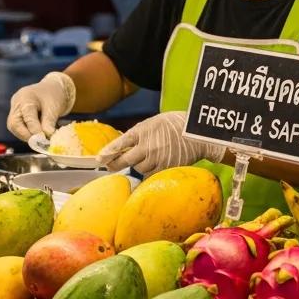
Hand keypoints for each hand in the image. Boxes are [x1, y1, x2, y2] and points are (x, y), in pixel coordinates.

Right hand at [7, 72, 76, 140]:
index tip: (43, 139)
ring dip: (26, 136)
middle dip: (26, 135)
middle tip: (39, 143)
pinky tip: (36, 136)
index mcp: (26, 97)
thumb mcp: (54, 107)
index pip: (27, 116)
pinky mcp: (15, 115)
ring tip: (39, 140)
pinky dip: (26, 134)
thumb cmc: (53, 95)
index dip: (35, 130)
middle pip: (14, 124)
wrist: (51, 88)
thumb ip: (49, 122)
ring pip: (14, 128)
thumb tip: (47, 137)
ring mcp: (14, 109)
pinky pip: (17, 128)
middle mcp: (16, 103)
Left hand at [98, 110, 226, 175]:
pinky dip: (148, 172)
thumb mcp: (153, 123)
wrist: (199, 133)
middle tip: (109, 167)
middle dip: (114, 165)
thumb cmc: (174, 125)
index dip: (108, 152)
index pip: (120, 143)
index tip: (99, 159)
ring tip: (140, 161)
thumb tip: (120, 146)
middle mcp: (148, 145)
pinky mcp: (166, 167)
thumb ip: (137, 134)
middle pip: (125, 160)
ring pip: (138, 169)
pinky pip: (151, 174)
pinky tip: (150, 167)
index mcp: (143, 130)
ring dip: (135, 167)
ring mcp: (157, 157)